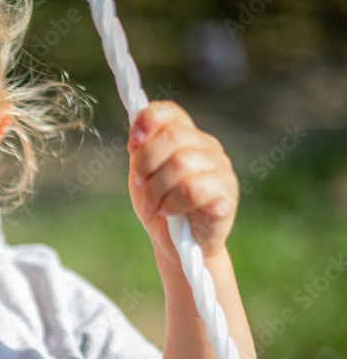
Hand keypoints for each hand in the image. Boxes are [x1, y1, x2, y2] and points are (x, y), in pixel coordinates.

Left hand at [128, 101, 239, 259]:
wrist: (178, 246)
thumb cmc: (161, 207)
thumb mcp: (143, 177)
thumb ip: (141, 153)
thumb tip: (137, 137)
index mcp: (185, 137)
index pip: (171, 112)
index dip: (149, 120)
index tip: (132, 142)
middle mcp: (206, 146)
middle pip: (173, 137)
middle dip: (146, 162)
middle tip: (140, 184)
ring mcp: (220, 167)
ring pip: (181, 163)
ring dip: (156, 188)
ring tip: (152, 205)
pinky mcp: (226, 193)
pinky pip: (193, 189)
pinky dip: (172, 202)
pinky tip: (168, 212)